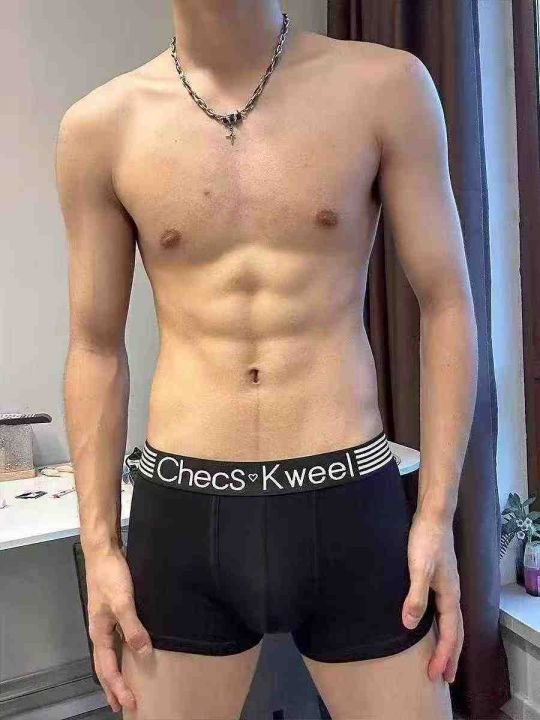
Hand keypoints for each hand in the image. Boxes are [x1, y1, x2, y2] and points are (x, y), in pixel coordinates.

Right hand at [85, 547, 151, 712]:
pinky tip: (130, 651)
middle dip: (113, 687)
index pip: (107, 669)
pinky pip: (116, 640)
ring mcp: (105, 622)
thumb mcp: (123, 602)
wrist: (103, 552)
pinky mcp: (112, 611)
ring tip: (124, 685)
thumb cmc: (110, 576)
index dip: (118, 687)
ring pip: (109, 654)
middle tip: (123, 704)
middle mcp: (100, 631)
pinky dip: (121, 653)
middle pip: (104, 666)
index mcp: (99, 633)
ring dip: (116, 672)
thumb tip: (143, 652)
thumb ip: (133, 628)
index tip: (129, 703)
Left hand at [401, 512, 462, 683]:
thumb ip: (415, 597)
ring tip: (441, 658)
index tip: (435, 675)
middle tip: (444, 678)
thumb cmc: (425, 540)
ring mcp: (447, 585)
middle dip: (450, 655)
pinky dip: (441, 625)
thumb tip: (410, 626)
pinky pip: (444, 610)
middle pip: (455, 631)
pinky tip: (431, 624)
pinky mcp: (439, 577)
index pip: (450, 633)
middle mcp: (452, 593)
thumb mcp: (418, 569)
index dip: (443, 655)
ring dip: (447, 642)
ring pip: (451, 621)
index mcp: (450, 595)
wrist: (432, 516)